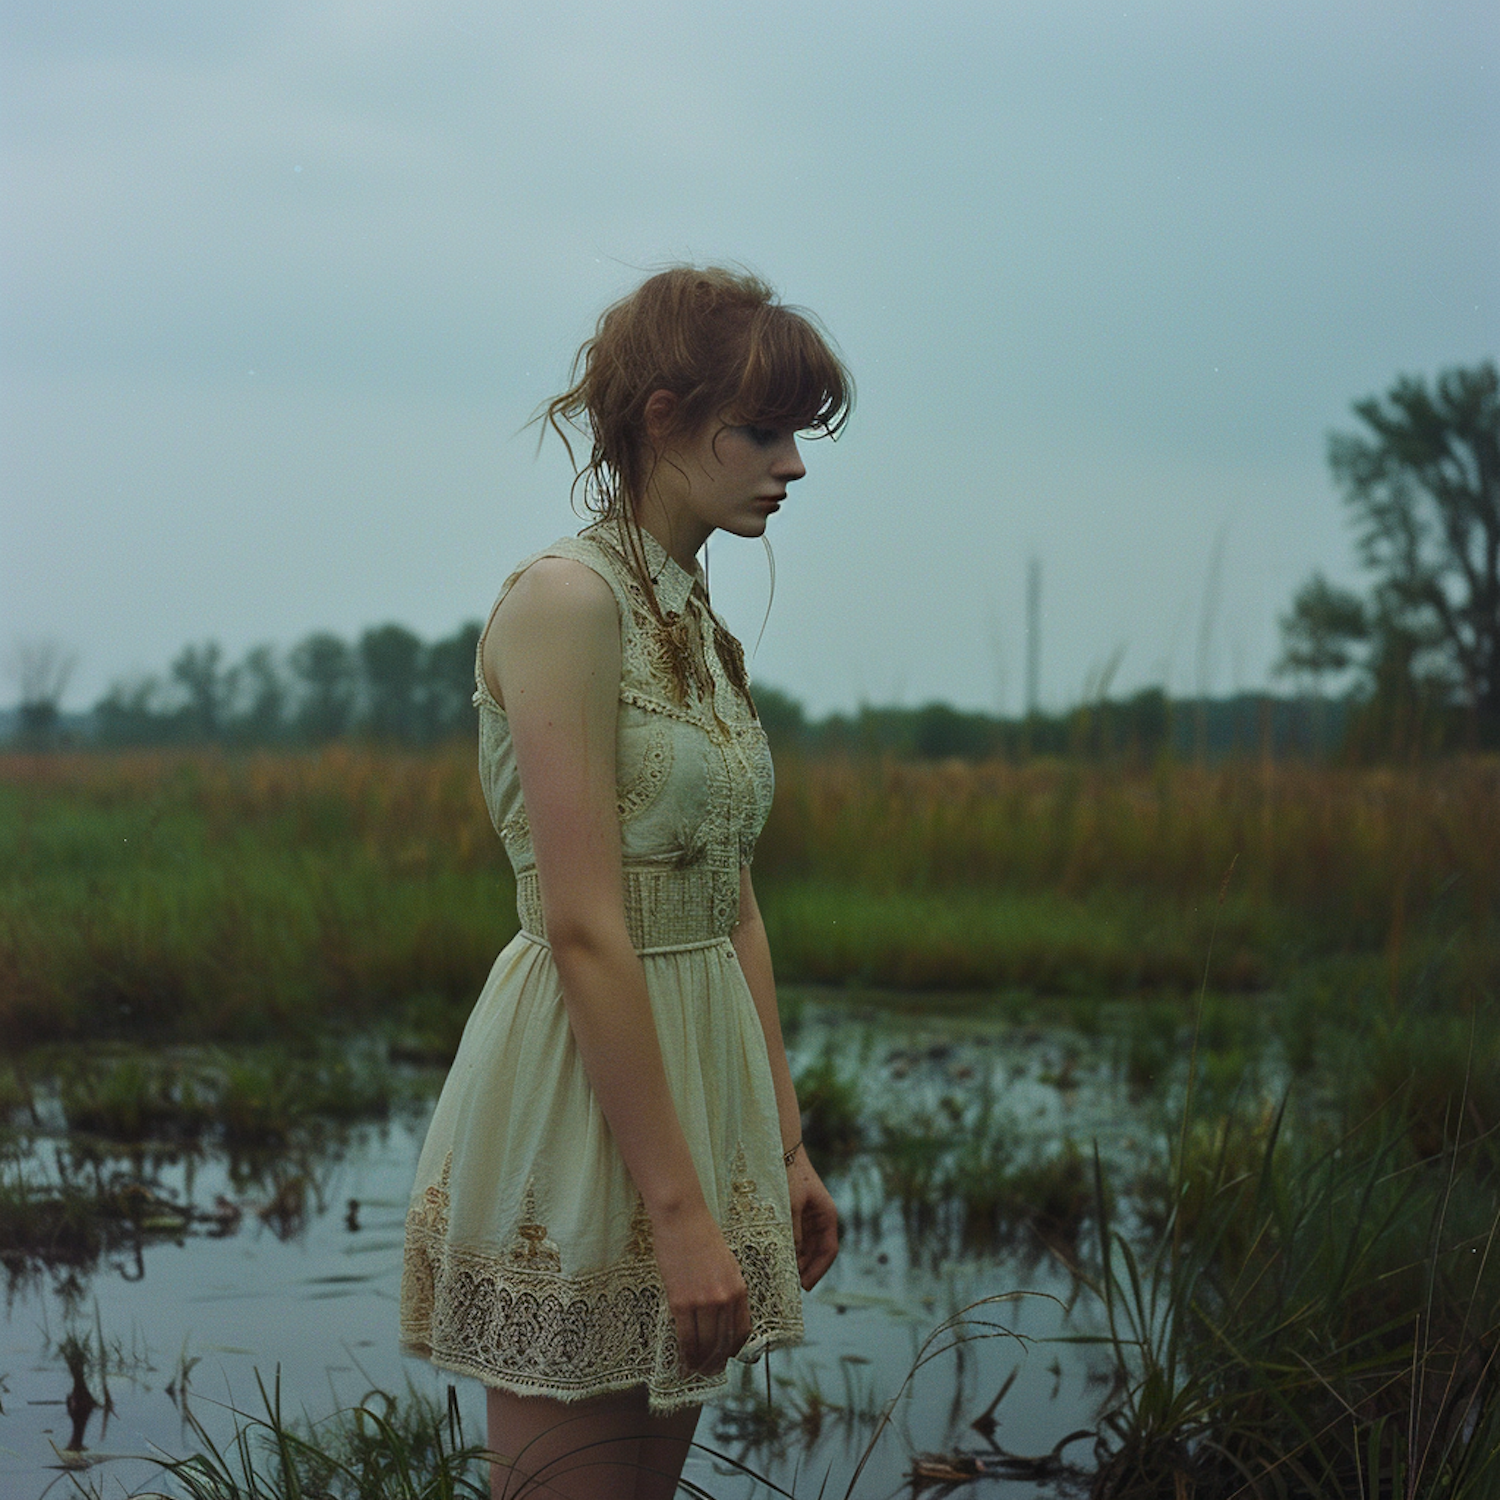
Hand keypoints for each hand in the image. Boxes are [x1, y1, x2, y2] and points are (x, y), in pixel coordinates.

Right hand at [650, 1202, 750, 1375]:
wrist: (682, 1218)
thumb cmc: (702, 1236)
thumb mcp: (726, 1264)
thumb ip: (728, 1289)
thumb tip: (723, 1315)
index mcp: (739, 1289)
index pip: (742, 1331)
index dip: (733, 1350)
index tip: (726, 1357)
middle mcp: (725, 1299)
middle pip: (723, 1342)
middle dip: (716, 1361)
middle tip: (708, 1372)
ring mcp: (703, 1302)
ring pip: (704, 1344)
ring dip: (699, 1362)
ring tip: (694, 1370)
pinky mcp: (680, 1301)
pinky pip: (685, 1336)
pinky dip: (685, 1352)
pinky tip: (682, 1360)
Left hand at [788, 1154, 838, 1289]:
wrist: (777, 1148)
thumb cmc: (787, 1174)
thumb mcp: (790, 1205)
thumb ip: (792, 1233)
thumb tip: (791, 1261)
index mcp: (826, 1215)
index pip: (828, 1251)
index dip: (818, 1271)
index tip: (804, 1287)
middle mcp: (819, 1218)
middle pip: (816, 1252)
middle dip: (804, 1270)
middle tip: (787, 1287)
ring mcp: (806, 1216)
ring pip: (803, 1247)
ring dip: (794, 1261)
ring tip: (778, 1277)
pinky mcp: (792, 1213)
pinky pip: (792, 1238)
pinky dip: (785, 1249)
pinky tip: (771, 1258)